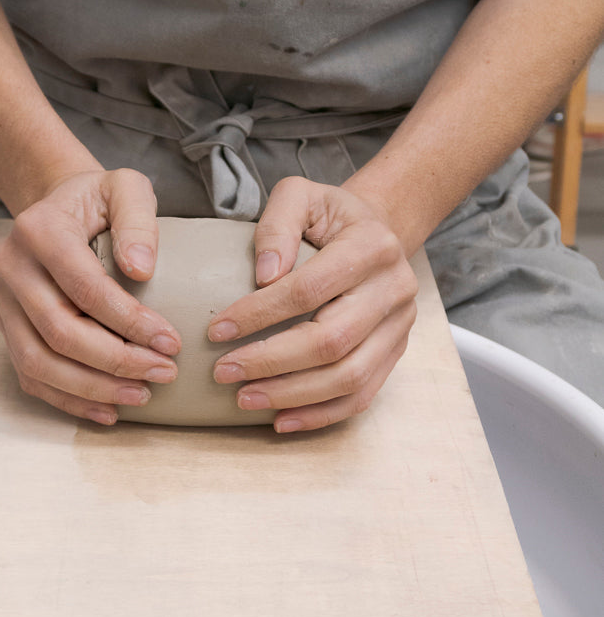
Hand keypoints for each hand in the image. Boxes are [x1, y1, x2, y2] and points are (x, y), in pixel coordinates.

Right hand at [0, 168, 180, 422]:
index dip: (128, 321)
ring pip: (38, 363)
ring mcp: (4, 302)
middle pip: (58, 332)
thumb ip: (138, 218)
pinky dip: (68, 400)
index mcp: (38, 230)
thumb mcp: (126, 188)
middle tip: (164, 372)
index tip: (170, 341)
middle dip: (116, 361)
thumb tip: (141, 270)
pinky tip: (108, 411)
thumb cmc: (98, 201)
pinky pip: (30, 376)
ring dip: (93, 389)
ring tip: (141, 395)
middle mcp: (11, 268)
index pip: (84, 287)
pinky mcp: (8, 328)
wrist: (58, 206)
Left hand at [209, 177, 417, 431]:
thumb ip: (278, 224)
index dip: (260, 313)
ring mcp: (400, 327)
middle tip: (223, 372)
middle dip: (271, 362)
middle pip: (332, 340)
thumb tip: (264, 275)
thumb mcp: (300, 196)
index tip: (216, 330)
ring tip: (244, 398)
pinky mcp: (395, 353)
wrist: (378, 232)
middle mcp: (395, 289)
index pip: (311, 288)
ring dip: (292, 395)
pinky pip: (361, 396)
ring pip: (349, 377)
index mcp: (373, 246)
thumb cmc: (328, 218)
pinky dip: (320, 414)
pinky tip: (280, 420)